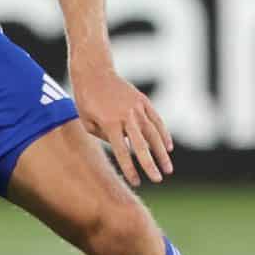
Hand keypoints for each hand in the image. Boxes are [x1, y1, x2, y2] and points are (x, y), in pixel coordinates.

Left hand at [73, 63, 173, 186]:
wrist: (94, 72)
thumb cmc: (86, 100)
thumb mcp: (87, 122)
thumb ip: (104, 137)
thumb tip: (124, 146)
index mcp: (109, 123)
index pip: (122, 152)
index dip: (130, 168)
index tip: (137, 182)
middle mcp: (126, 115)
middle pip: (142, 144)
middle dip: (150, 164)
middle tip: (158, 179)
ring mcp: (136, 107)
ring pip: (153, 133)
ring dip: (162, 152)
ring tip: (168, 169)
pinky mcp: (142, 100)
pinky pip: (156, 120)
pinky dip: (163, 134)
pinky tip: (169, 147)